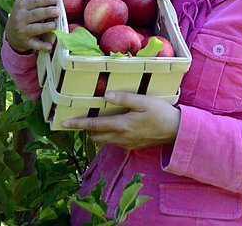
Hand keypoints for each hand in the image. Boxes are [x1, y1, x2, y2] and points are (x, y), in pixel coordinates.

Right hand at [5, 0, 59, 52]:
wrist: (11, 33)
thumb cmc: (23, 13)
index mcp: (23, 5)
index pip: (36, 1)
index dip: (46, 0)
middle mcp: (21, 17)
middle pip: (36, 14)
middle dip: (47, 12)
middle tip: (58, 11)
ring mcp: (23, 30)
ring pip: (35, 28)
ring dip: (45, 27)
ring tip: (54, 25)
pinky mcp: (26, 42)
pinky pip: (34, 44)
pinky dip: (42, 45)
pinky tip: (50, 46)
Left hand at [62, 92, 180, 149]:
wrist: (177, 131)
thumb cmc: (162, 113)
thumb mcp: (144, 101)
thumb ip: (124, 98)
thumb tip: (105, 95)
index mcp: (122, 125)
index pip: (94, 126)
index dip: (78, 124)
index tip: (64, 123)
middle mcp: (122, 137)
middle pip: (96, 136)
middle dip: (87, 129)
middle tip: (82, 117)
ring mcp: (127, 144)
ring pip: (105, 141)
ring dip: (98, 132)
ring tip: (97, 119)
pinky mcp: (133, 146)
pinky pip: (115, 142)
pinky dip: (109, 135)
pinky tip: (116, 124)